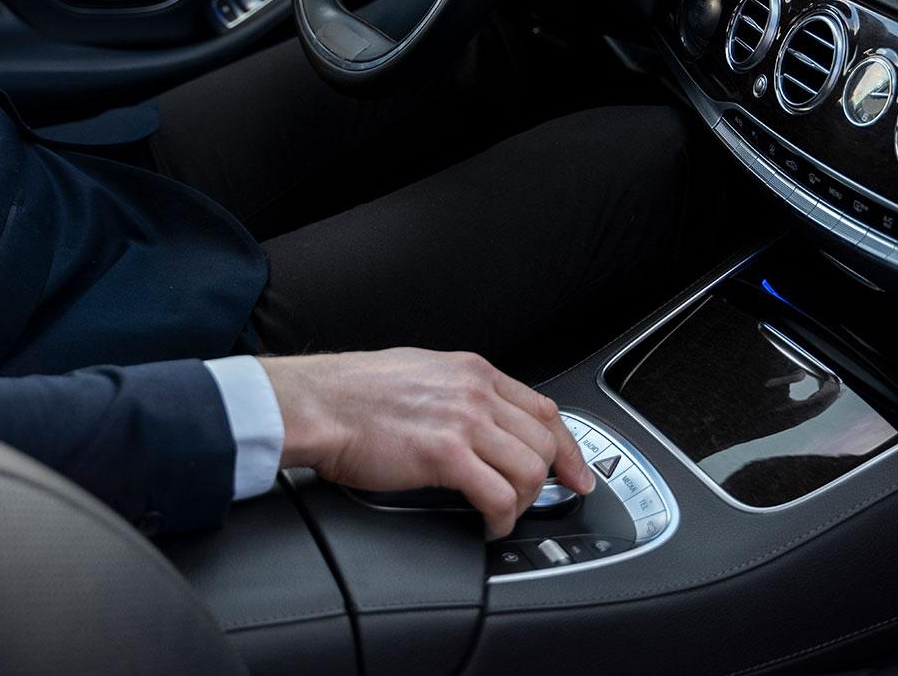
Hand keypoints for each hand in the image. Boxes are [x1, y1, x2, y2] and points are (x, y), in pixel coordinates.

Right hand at [258, 348, 593, 538]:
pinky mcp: (446, 454)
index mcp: (472, 371)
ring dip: (523, 502)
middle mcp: (475, 391)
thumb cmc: (355, 392)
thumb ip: (457, 391)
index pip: (543, 407)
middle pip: (543, 440)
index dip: (567, 445)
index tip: (576, 471)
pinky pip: (499, 496)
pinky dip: (502, 519)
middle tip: (533, 504)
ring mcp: (464, 421)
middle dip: (547, 480)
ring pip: (529, 469)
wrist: (320, 403)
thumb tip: (479, 419)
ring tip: (502, 514)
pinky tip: (488, 525)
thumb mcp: (421, 372)